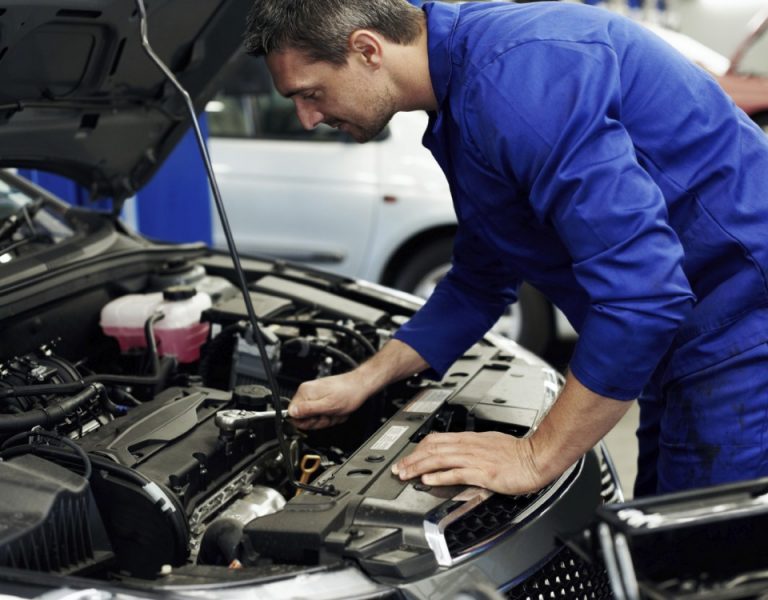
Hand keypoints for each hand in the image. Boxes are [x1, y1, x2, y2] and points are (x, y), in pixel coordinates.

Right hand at [288, 371, 368, 429]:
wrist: (360, 386)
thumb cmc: (348, 393)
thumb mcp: (328, 405)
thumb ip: (308, 410)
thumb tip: (291, 413)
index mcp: (305, 392)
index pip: (292, 413)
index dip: (305, 421)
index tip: (316, 419)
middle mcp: (307, 392)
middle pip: (303, 418)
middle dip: (318, 421)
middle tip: (328, 415)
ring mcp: (314, 396)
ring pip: (313, 418)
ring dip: (326, 419)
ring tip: (334, 412)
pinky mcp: (321, 399)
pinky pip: (321, 414)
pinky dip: (330, 416)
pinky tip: (336, 411)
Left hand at [391, 431, 546, 494]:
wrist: (537, 457)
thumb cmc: (518, 453)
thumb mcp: (490, 444)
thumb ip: (473, 448)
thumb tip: (458, 453)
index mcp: (470, 439)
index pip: (437, 440)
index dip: (418, 448)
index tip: (408, 457)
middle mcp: (469, 446)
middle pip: (433, 449)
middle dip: (412, 459)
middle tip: (398, 469)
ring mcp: (475, 459)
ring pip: (439, 459)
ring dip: (419, 467)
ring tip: (406, 475)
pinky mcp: (483, 472)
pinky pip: (456, 473)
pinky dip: (439, 477)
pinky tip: (428, 481)